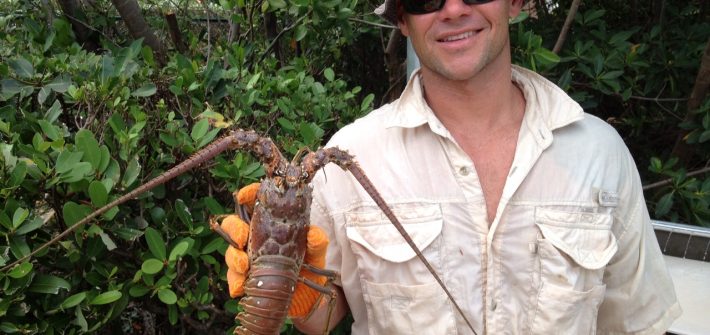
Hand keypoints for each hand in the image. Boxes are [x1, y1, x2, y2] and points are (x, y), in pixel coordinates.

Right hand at [221, 182, 329, 317]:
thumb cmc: (311, 269)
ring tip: (244, 266)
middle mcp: (257, 239)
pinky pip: (233, 278)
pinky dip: (235, 282)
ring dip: (234, 258)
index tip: (243, 197)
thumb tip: (314, 234)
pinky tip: (240, 288)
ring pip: (231, 251)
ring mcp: (249, 258)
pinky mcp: (245, 279)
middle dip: (234, 229)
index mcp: (272, 225)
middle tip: (242, 240)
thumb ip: (317, 243)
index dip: (248, 195)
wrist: (308, 300)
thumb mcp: (317, 255)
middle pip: (235, 225)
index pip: (256, 203)